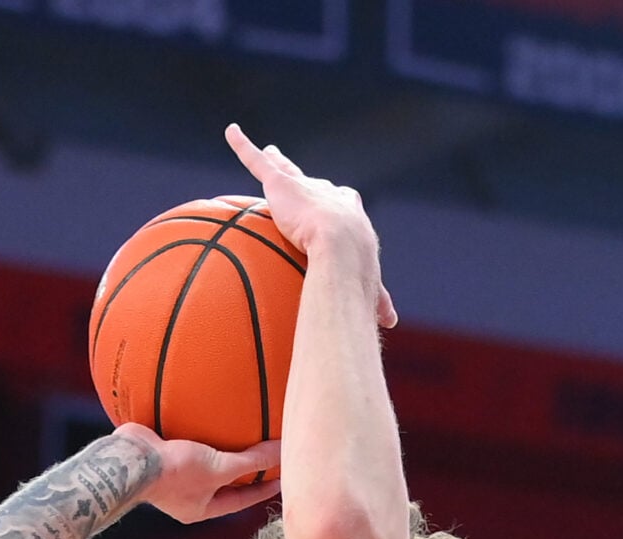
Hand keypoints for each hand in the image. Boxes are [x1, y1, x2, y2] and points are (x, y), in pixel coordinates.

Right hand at [115, 423, 280, 521]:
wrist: (129, 458)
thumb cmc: (173, 472)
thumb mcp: (219, 468)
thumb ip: (251, 462)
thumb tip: (283, 451)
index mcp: (200, 509)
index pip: (241, 500)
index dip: (263, 489)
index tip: (282, 477)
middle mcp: (186, 496)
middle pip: (223, 483)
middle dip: (243, 471)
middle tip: (267, 456)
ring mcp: (172, 475)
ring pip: (205, 462)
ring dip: (222, 449)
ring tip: (241, 434)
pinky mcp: (162, 454)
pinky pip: (188, 443)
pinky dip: (200, 432)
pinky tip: (210, 415)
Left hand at [224, 124, 397, 329]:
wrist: (342, 251)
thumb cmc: (357, 271)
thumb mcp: (367, 285)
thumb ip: (376, 299)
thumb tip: (392, 323)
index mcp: (348, 213)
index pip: (340, 205)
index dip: (336, 205)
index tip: (338, 202)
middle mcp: (328, 194)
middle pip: (314, 184)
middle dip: (307, 180)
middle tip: (298, 174)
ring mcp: (304, 187)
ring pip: (286, 170)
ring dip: (276, 161)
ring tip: (268, 152)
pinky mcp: (281, 184)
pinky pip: (257, 162)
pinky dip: (243, 147)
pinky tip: (230, 132)